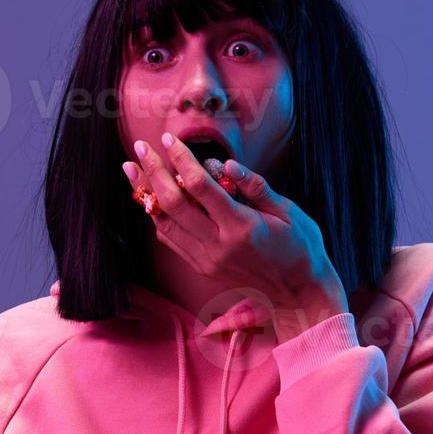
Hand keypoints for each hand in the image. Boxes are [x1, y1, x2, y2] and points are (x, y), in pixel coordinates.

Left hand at [123, 136, 348, 341]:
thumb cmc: (300, 247)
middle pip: (173, 203)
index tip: (169, 139)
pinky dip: (158, 217)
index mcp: (241, 226)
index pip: (200, 186)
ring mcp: (206, 259)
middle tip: (140, 148)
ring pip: (164, 223)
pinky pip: (171, 240)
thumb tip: (226, 164)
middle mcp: (218, 245)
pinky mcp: (202, 267)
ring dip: (145, 194)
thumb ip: (256, 187)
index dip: (181, 159)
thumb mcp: (288, 212)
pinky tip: (150, 198)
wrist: (298, 294)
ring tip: (132, 170)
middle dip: (153, 172)